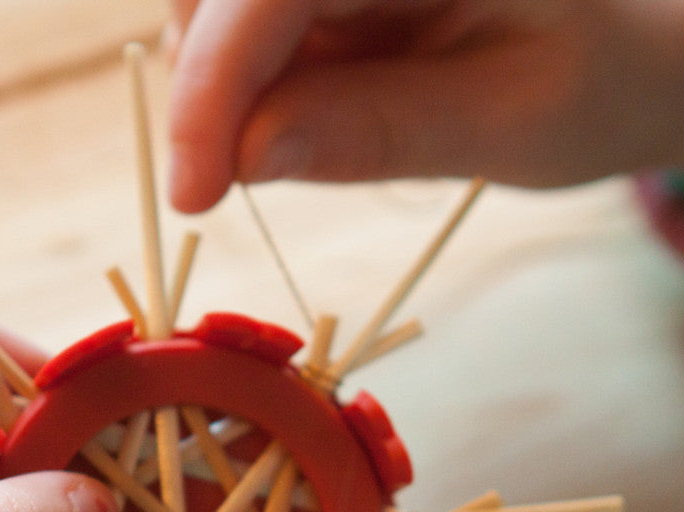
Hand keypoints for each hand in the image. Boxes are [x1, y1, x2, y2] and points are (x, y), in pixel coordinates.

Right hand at [166, 0, 683, 211]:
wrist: (618, 54)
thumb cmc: (589, 85)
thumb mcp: (505, 122)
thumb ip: (376, 132)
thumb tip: (241, 156)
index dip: (215, 83)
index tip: (193, 193)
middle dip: (204, 78)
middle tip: (225, 176)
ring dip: (216, 77)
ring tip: (285, 135)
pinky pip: (242, 16)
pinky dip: (239, 76)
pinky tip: (295, 107)